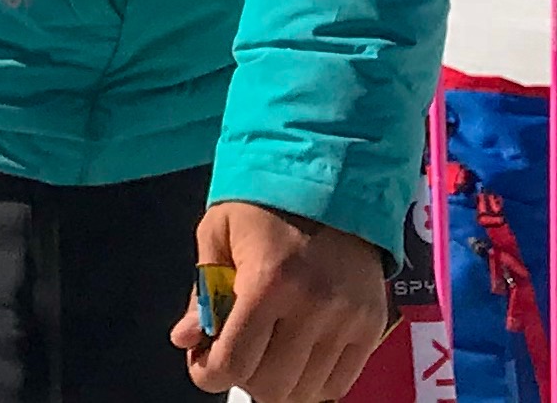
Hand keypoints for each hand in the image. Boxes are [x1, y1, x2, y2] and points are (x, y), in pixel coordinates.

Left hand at [171, 201, 391, 402]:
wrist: (330, 175)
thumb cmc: (263, 203)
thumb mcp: (217, 232)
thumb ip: (203, 291)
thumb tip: (185, 339)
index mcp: (267, 280)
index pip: (235, 361)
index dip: (209, 374)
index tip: (202, 365)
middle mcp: (313, 306)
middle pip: (271, 385)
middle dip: (242, 378)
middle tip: (234, 355)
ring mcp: (347, 320)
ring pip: (306, 392)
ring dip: (278, 384)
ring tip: (265, 356)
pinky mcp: (371, 326)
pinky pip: (339, 382)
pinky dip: (312, 383)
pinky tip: (296, 360)